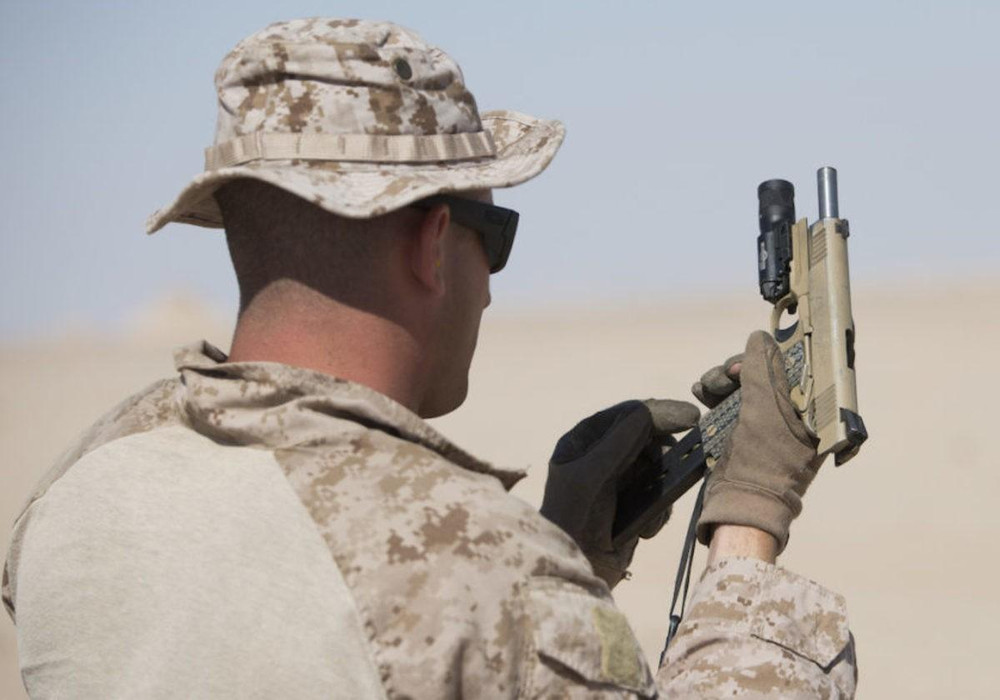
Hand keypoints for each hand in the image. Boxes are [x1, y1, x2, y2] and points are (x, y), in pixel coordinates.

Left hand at [540, 399, 698, 587]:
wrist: (575, 570)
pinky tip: (645, 527)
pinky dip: (659, 509)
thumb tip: (651, 410)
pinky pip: (660, 495)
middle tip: (681, 462)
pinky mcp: (633, 506)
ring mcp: (618, 482)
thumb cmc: (574, 518)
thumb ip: (622, 440)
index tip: (690, 416)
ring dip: (661, 486)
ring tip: (650, 505)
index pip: (627, 416)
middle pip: (647, 439)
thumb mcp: (593, 473)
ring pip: (658, 468)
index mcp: (584, 441)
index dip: (658, 413)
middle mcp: (600, 457)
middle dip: (661, 456)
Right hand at [694, 331, 821, 551]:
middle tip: (728, 376)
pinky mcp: (743, 431)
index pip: (794, 366)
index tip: (751, 355)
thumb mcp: (765, 407)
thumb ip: (763, 369)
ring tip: (706, 388)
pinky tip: (699, 391)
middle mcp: (793, 413)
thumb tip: (760, 337)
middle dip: (739, 369)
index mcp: (812, 409)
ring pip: (741, 385)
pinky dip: (712, 394)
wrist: (741, 502)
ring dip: (720, 380)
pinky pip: (727, 401)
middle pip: (763, 372)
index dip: (771, 355)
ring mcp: (766, 423)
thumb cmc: (764, 458)